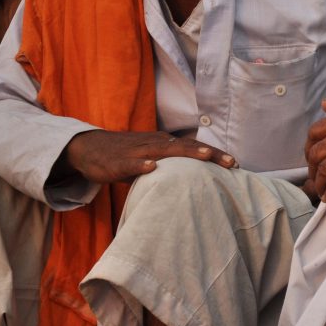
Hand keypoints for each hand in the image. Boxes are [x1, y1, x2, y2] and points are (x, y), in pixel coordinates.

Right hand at [61, 129, 235, 183]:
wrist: (88, 148)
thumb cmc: (125, 155)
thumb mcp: (151, 159)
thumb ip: (170, 167)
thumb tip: (193, 182)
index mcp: (164, 144)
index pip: (194, 148)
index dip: (215, 155)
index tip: (236, 164)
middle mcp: (155, 143)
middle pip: (188, 147)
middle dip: (211, 154)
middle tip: (233, 163)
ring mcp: (138, 151)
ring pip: (166, 150)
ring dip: (187, 153)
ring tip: (206, 157)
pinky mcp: (119, 161)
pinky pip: (132, 162)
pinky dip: (143, 163)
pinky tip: (152, 167)